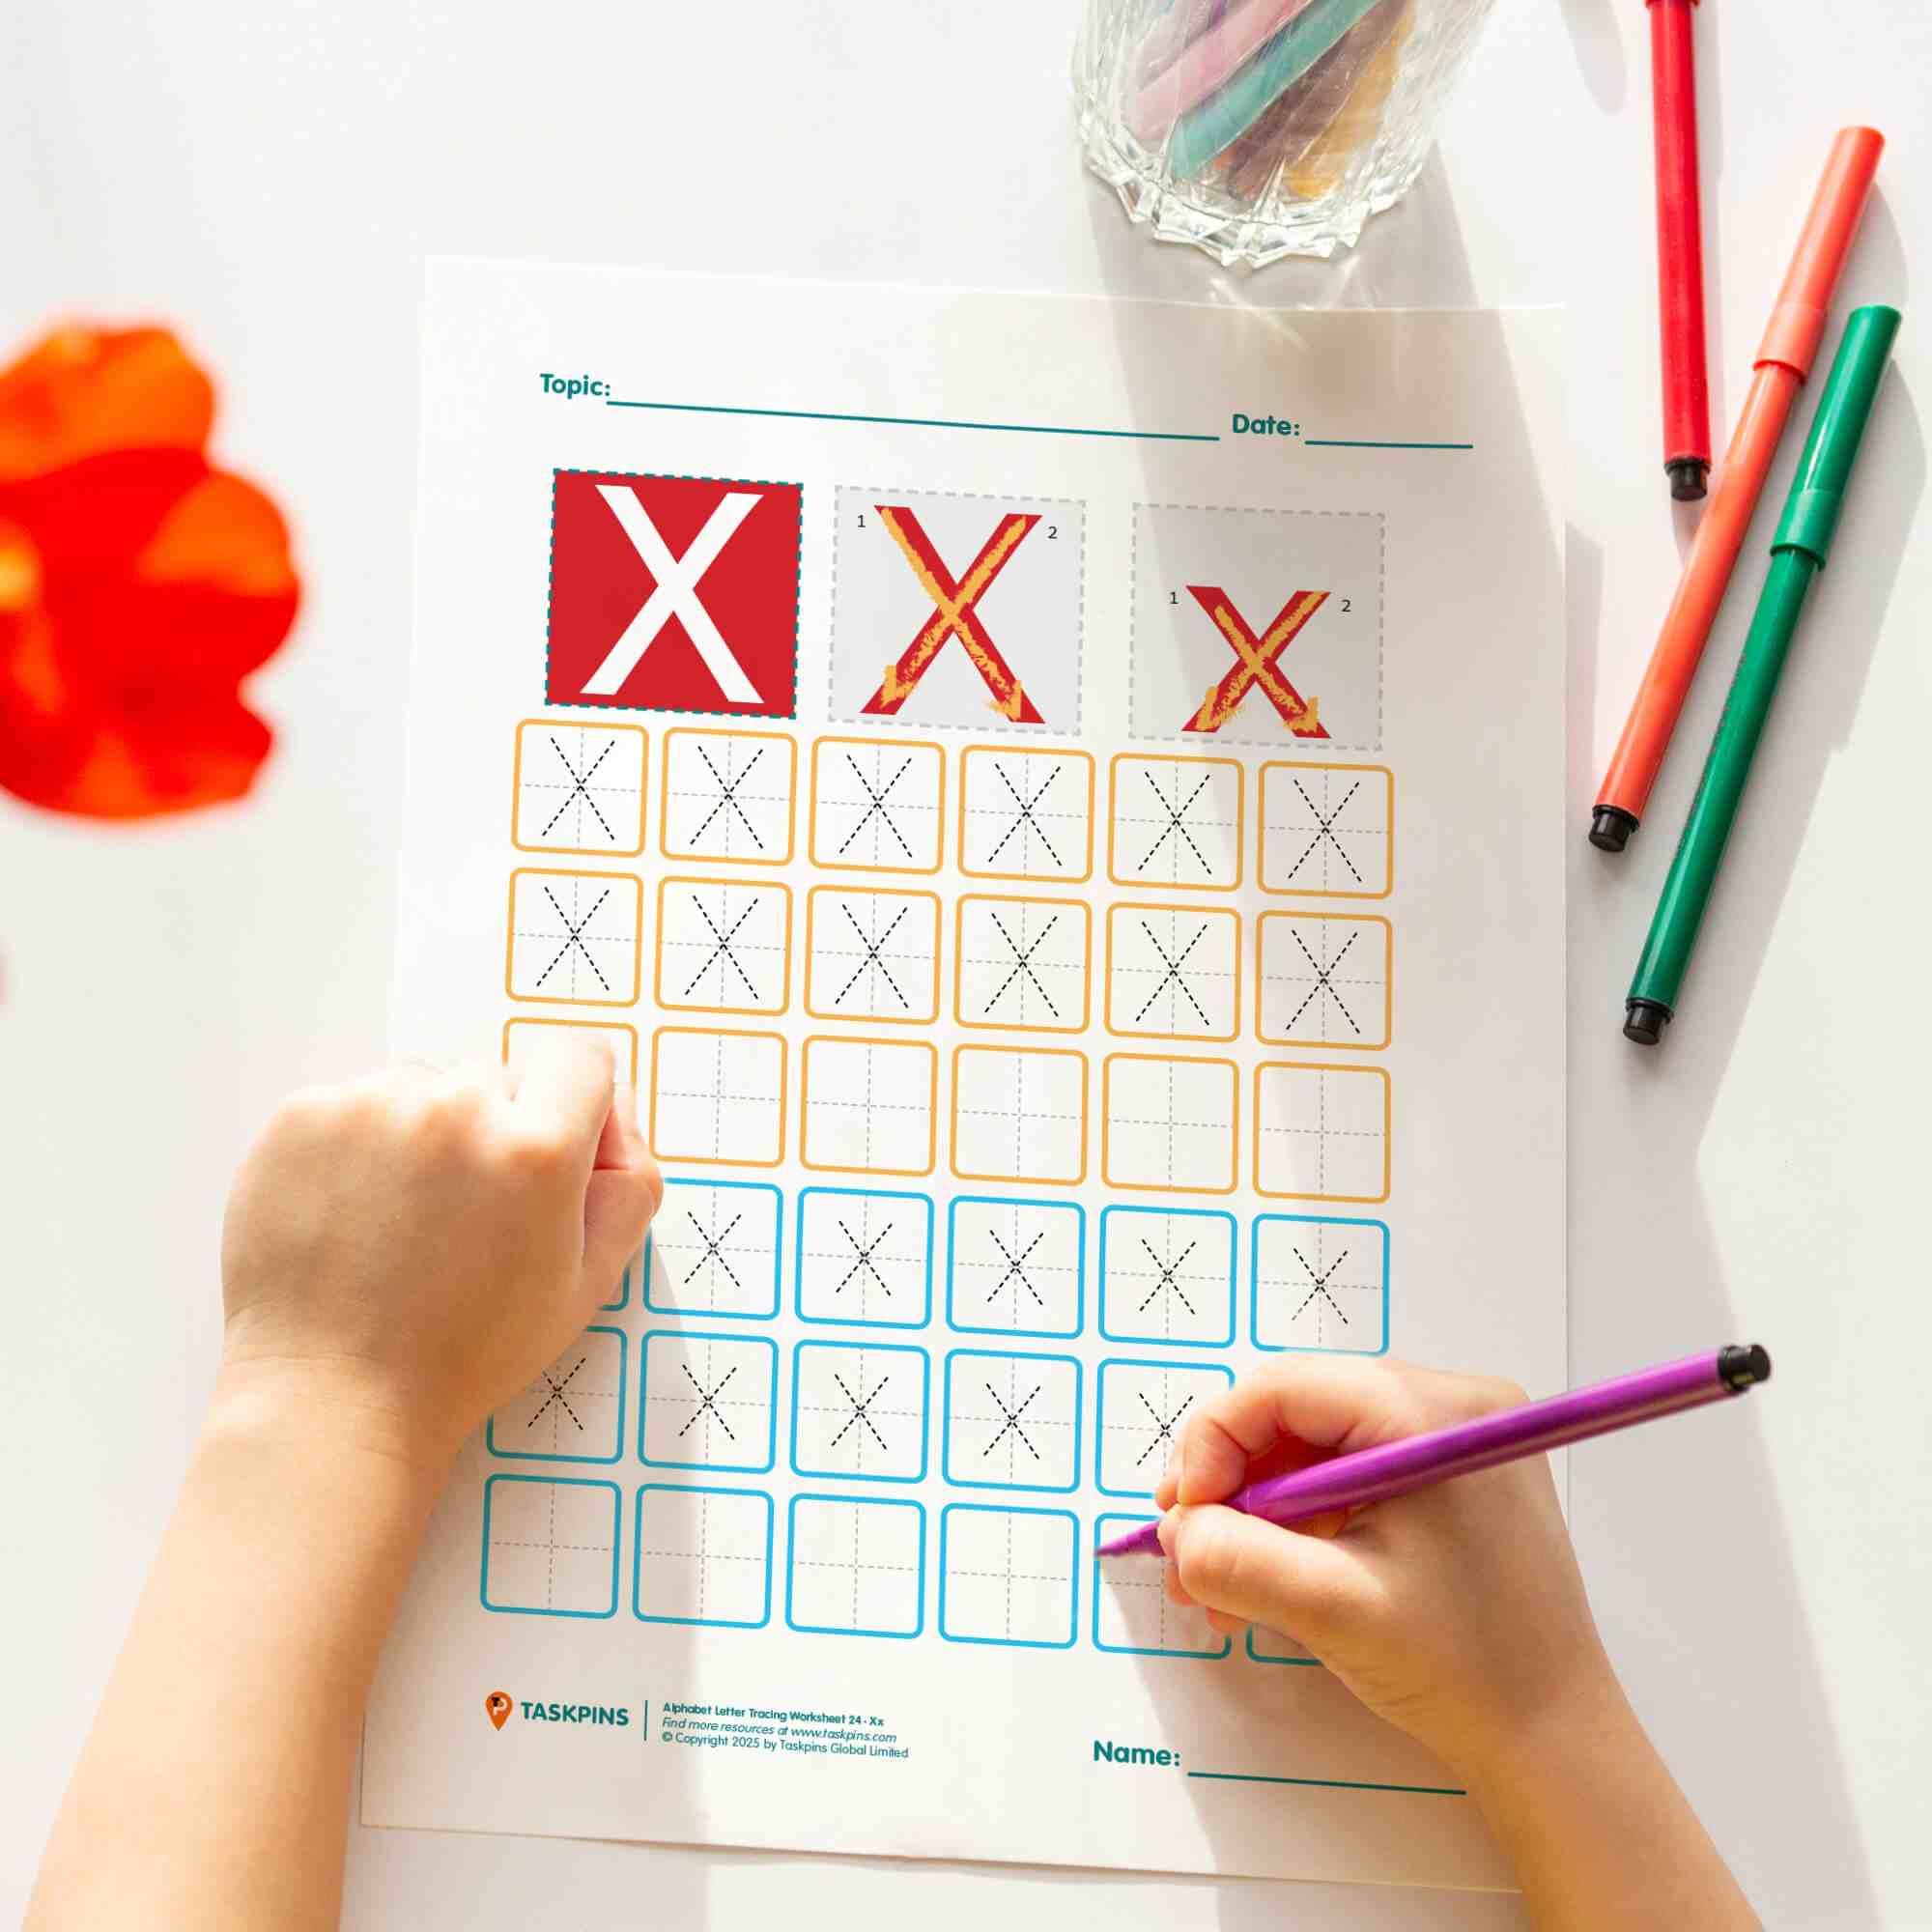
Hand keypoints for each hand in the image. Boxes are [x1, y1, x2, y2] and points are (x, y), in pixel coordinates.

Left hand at [216, 1038, 660, 1479]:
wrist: (334, 1397)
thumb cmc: (465, 1351)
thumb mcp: (590, 1283)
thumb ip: (628, 1185)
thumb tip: (613, 1116)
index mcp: (536, 1149)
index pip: (582, 1056)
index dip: (576, 1103)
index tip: (552, 1147)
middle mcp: (455, 1110)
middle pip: (497, 1075)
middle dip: (496, 1128)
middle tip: (470, 1212)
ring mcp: (369, 1107)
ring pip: (423, 1087)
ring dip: (425, 1132)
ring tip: (405, 1221)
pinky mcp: (301, 1118)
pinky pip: (353, 1102)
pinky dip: (359, 1145)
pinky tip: (357, 1215)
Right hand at [1156, 1357, 1618, 1778]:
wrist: (1556, 1739)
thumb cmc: (1467, 1670)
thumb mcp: (1333, 1610)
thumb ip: (1238, 1560)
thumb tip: (1178, 1529)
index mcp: (1431, 1415)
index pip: (1285, 1387)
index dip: (1213, 1443)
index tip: (1182, 1516)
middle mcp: (1451, 1405)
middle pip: (1297, 1411)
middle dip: (1231, 1482)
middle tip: (1191, 1550)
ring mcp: (1456, 1439)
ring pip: (1317, 1445)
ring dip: (1259, 1508)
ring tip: (1222, 1580)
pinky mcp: (1454, 1477)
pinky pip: (1351, 1471)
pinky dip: (1303, 1518)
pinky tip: (1274, 1574)